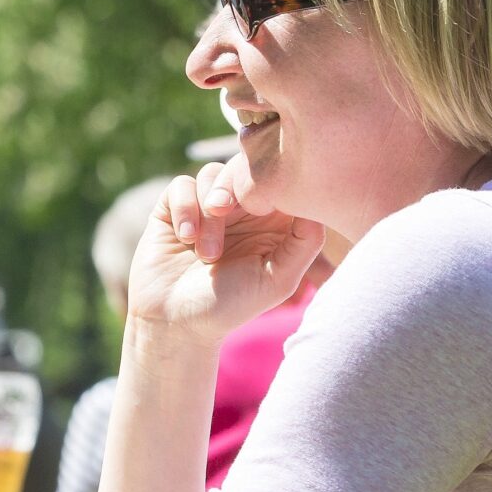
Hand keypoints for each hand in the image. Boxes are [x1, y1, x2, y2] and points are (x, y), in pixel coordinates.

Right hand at [126, 161, 325, 344]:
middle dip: (236, 191)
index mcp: (273, 220)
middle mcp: (242, 208)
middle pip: (245, 169)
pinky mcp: (174, 207)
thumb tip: (317, 204)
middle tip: (224, 213)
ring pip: (214, 174)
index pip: (282, 180)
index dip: (274, 185)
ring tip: (206, 253)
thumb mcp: (277, 279)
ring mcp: (207, 206)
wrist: (176, 322)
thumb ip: (305, 243)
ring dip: (209, 211)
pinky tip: (186, 239)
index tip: (264, 209)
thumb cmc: (232, 306)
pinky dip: (185, 208)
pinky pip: (182, 184)